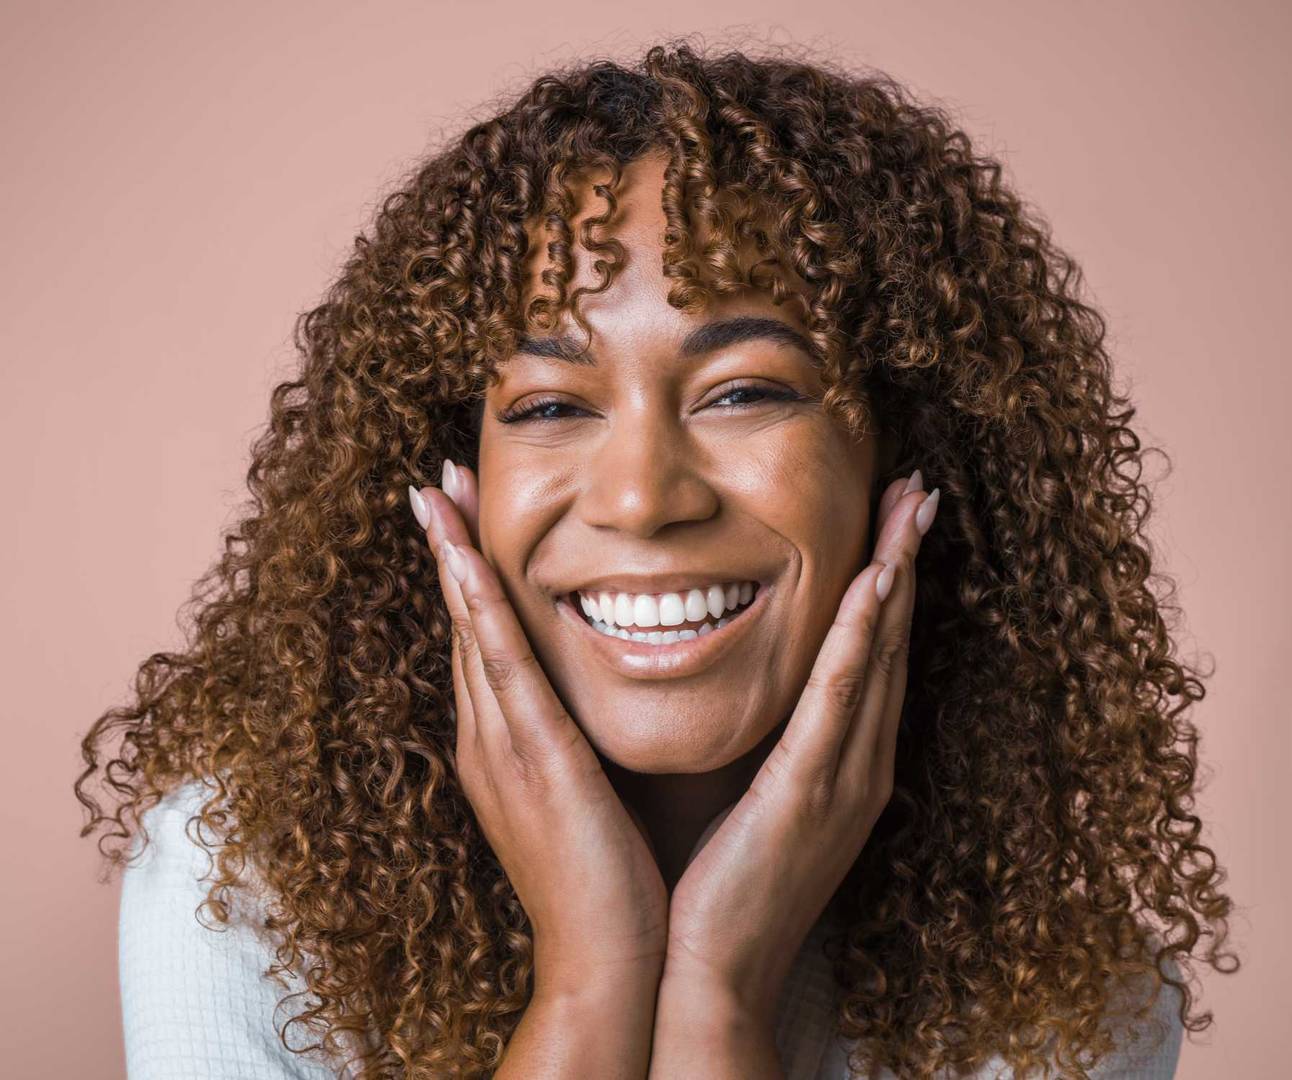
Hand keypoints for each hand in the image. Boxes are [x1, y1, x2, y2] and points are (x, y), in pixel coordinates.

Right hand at [409, 462, 669, 997]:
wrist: (608, 962)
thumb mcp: (591, 794)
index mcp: (505, 746)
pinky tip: (465, 556)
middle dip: (449, 548)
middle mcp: (489, 738)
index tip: (461, 514)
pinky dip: (479, 607)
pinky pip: (502, 667)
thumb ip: (584, 740)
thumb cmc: (613, 881)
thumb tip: (604, 692)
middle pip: (466, 623)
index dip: (468, 575)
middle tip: (436, 477)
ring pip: (473, 630)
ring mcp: (502, 748)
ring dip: (454, 556)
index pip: (484, 641)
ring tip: (438, 489)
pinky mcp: (533, 760)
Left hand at [661, 471, 938, 1023]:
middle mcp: (859, 762)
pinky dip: (860, 638)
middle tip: (918, 486)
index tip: (892, 517)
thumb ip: (762, 739)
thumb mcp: (749, 795)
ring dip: (895, 576)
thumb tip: (740, 681)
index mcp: (842, 761)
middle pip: (887, 641)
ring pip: (875, 656)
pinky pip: (839, 700)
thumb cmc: (718, 883)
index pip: (869, 653)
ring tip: (909, 507)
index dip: (886, 582)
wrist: (710, 972)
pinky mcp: (810, 793)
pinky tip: (873, 584)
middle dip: (905, 560)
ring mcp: (844, 778)